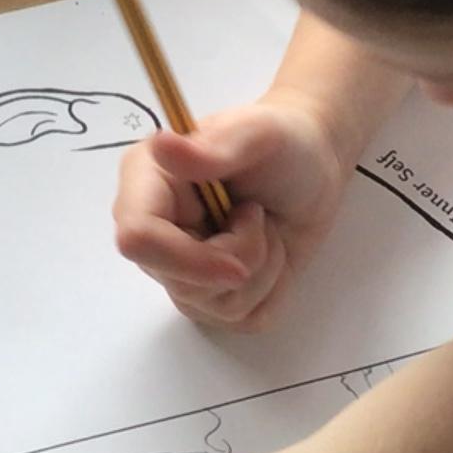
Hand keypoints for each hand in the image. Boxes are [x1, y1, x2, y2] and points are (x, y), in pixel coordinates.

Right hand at [112, 96, 353, 329]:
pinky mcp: (214, 297)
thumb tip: (161, 146)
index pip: (138, 240)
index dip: (186, 260)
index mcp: (146, 184)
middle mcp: (155, 233)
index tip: (237, 263)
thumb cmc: (283, 143)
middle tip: (260, 214)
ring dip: (262, 270)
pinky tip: (271, 251)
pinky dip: (273, 289)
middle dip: (240, 258)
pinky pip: (243, 319)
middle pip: (182, 285)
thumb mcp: (258, 134)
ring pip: (217, 308)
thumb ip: (213, 146)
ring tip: (266, 226)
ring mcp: (181, 270)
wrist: (314, 169)